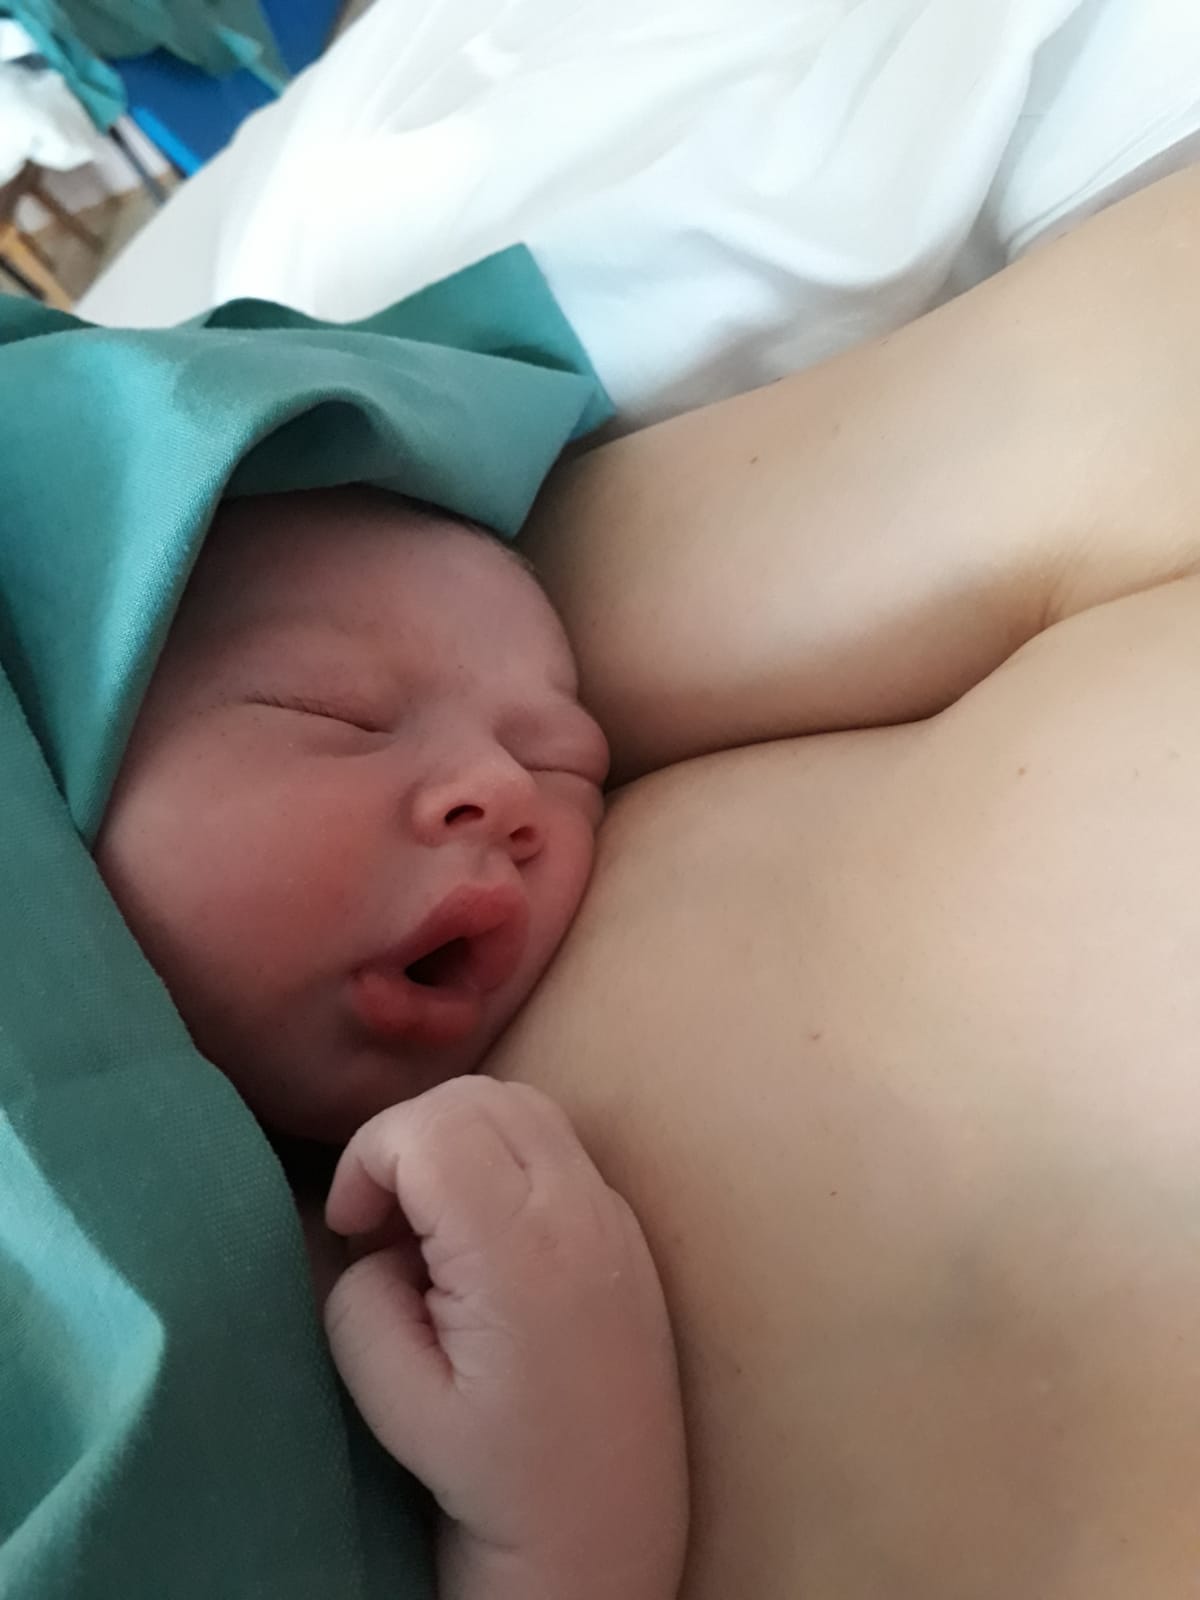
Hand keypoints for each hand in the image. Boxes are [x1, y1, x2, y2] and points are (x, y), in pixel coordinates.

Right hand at [323, 1076, 687, 1599]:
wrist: (605, 1524)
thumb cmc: (494, 1473)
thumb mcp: (391, 1397)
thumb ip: (361, 1297)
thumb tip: (377, 1239)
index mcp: (520, 1254)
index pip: (432, 1127)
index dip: (368, 1157)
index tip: (350, 1227)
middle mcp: (579, 1213)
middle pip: (475, 1096)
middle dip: (405, 1137)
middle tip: (380, 1223)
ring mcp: (612, 1213)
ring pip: (519, 1102)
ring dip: (453, 1136)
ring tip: (428, 1225)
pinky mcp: (624, 1225)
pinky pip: (553, 1142)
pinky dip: (498, 1155)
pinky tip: (479, 1236)